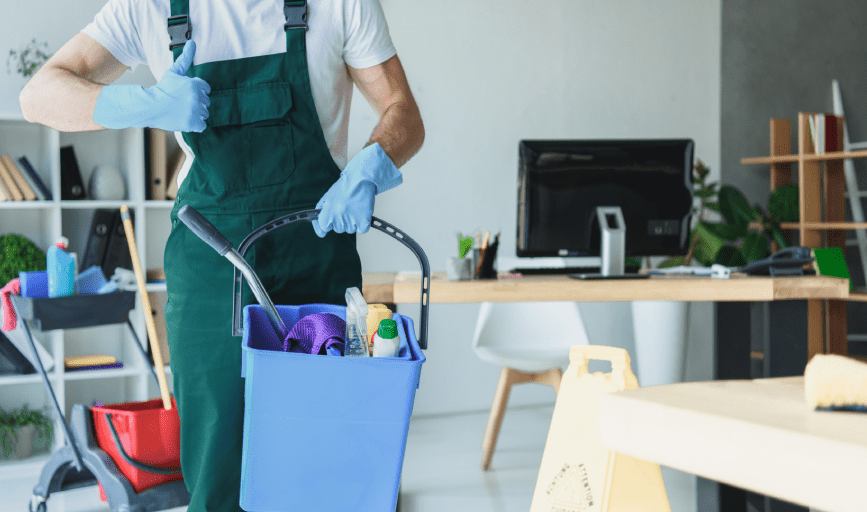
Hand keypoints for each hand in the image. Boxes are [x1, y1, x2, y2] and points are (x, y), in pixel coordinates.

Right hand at [93, 40, 210, 131]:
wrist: (150, 106)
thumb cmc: (162, 89)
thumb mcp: (174, 71)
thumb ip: (186, 58)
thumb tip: (192, 42)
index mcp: (196, 85)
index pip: (206, 89)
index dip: (195, 92)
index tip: (184, 93)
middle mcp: (197, 98)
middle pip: (205, 102)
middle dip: (195, 103)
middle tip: (181, 103)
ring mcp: (195, 111)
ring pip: (204, 114)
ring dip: (195, 114)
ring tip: (181, 111)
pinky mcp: (192, 123)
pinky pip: (202, 125)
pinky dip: (195, 125)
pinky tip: (184, 119)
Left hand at [312, 143, 402, 237]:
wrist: (360, 179)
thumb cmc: (343, 188)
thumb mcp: (327, 198)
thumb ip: (320, 213)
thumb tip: (319, 229)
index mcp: (328, 211)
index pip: (323, 227)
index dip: (326, 224)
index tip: (329, 223)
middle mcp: (339, 217)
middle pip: (338, 229)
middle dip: (341, 221)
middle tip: (345, 208)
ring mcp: (351, 220)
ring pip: (350, 229)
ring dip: (352, 222)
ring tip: (354, 208)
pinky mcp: (364, 221)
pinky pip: (361, 229)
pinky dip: (362, 223)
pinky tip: (361, 212)